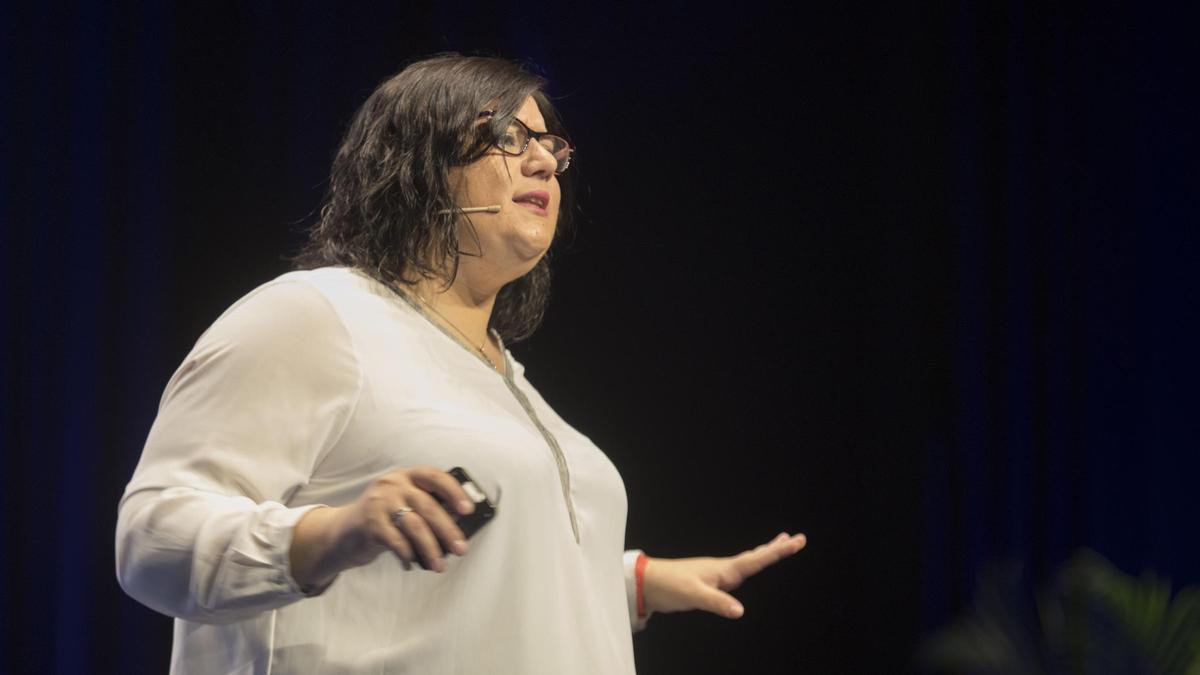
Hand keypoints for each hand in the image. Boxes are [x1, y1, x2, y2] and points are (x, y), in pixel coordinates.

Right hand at [290, 466, 475, 588]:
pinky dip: (408, 556)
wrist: (341, 532)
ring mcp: (379, 502)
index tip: (468, 509)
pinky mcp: (370, 523)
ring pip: (415, 526)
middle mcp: (393, 484)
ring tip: (440, 566)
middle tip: (461, 549)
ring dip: (431, 549)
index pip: (434, 476)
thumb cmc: (383, 520)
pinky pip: (397, 542)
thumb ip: (426, 509)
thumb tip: (457, 528)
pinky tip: (411, 564)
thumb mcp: (403, 505)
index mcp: (406, 476)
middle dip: (448, 530)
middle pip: (428, 506)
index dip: (454, 491)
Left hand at [642, 532, 806, 618]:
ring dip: (764, 554)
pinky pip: (737, 571)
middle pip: (756, 556)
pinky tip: (748, 567)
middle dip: (776, 549)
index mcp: (723, 569)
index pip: (756, 559)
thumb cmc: (669, 585)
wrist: (649, 582)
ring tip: (779, 545)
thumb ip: (717, 602)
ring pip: (747, 562)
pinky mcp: (710, 580)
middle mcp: (723, 568)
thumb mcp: (694, 595)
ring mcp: (717, 573)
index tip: (796, 541)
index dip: (777, 551)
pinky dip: (749, 565)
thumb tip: (740, 611)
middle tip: (797, 539)